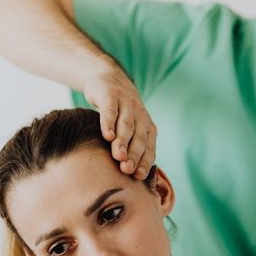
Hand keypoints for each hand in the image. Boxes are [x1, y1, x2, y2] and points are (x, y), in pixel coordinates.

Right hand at [84, 63, 156, 179]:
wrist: (109, 78)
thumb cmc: (119, 113)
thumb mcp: (129, 129)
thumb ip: (130, 148)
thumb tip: (129, 178)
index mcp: (147, 127)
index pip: (148, 147)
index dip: (144, 162)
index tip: (138, 177)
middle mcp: (139, 115)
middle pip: (138, 138)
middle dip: (134, 155)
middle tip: (127, 170)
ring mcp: (126, 104)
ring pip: (126, 125)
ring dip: (123, 141)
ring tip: (119, 156)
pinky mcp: (110, 95)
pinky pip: (110, 110)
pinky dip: (109, 123)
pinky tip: (107, 135)